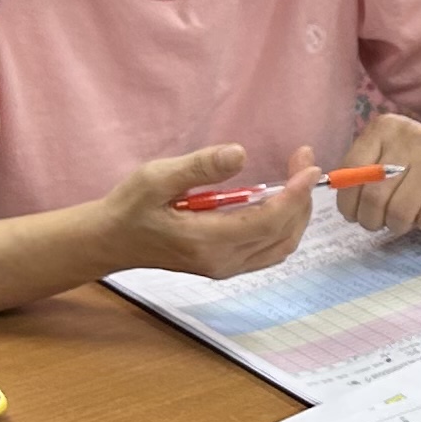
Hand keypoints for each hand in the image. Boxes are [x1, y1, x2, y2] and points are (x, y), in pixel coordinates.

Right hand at [95, 143, 319, 279]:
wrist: (112, 241)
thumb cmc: (130, 207)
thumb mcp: (156, 178)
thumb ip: (199, 167)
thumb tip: (241, 154)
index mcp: (208, 241)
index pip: (269, 220)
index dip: (295, 193)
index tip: (308, 164)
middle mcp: (223, 260)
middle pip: (284, 234)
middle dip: (301, 198)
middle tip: (303, 160)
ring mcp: (226, 267)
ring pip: (281, 245)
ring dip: (297, 213)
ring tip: (297, 177)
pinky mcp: (225, 266)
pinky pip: (270, 250)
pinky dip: (285, 226)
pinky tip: (281, 200)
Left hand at [339, 111, 420, 232]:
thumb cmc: (413, 162)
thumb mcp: (383, 155)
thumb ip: (359, 173)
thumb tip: (339, 202)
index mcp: (384, 128)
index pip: (352, 172)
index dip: (347, 202)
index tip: (352, 214)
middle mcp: (410, 136)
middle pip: (375, 196)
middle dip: (370, 220)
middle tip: (375, 223)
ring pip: (400, 212)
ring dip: (396, 225)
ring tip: (399, 220)